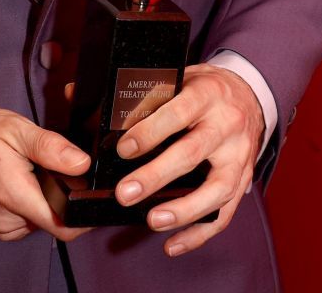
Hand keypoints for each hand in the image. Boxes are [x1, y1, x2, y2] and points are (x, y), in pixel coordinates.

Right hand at [0, 106, 94, 243]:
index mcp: (14, 195)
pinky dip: (28, 202)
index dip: (84, 215)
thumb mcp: (15, 129)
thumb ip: (51, 147)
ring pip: (39, 219)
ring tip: (30, 170)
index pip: (62, 226)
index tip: (92, 196)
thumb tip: (82, 163)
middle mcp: (6, 219)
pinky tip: (19, 180)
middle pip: (54, 219)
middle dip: (59, 195)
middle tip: (49, 166)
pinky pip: (24, 219)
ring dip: (42, 198)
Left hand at [111, 63, 263, 257]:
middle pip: (193, 152)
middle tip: (125, 194)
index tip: (123, 149)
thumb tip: (72, 93)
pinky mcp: (243, 180)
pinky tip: (172, 245)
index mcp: (207, 93)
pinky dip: (199, 233)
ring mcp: (239, 155)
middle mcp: (227, 125)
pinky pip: (225, 212)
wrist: (249, 96)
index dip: (151, 131)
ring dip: (184, 209)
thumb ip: (131, 90)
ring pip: (216, 187)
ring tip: (152, 221)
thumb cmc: (203, 89)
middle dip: (157, 175)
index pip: (178, 112)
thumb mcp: (176, 77)